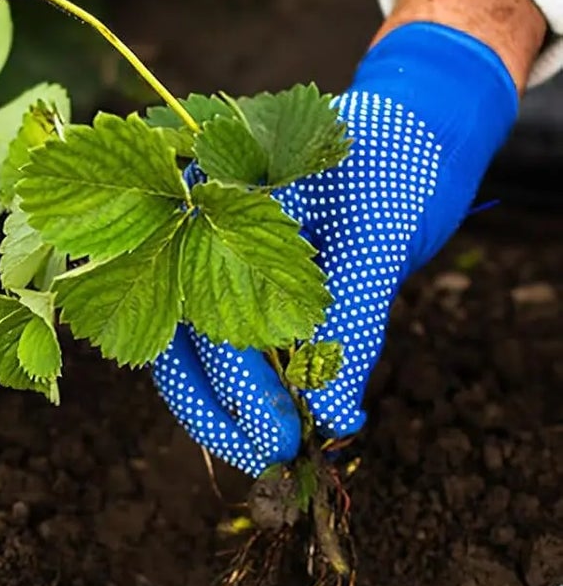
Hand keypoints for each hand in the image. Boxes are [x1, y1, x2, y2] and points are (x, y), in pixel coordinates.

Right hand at [152, 20, 520, 475]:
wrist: (408, 125)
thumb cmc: (395, 163)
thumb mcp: (380, 238)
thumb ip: (353, 324)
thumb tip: (334, 419)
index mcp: (212, 203)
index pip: (207, 316)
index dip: (242, 390)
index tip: (286, 440)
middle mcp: (185, 232)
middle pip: (176, 343)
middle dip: (221, 412)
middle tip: (274, 459)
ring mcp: (194, 256)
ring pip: (180, 353)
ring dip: (218, 411)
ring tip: (266, 453)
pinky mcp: (216, 280)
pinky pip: (208, 345)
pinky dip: (235, 388)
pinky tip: (268, 420)